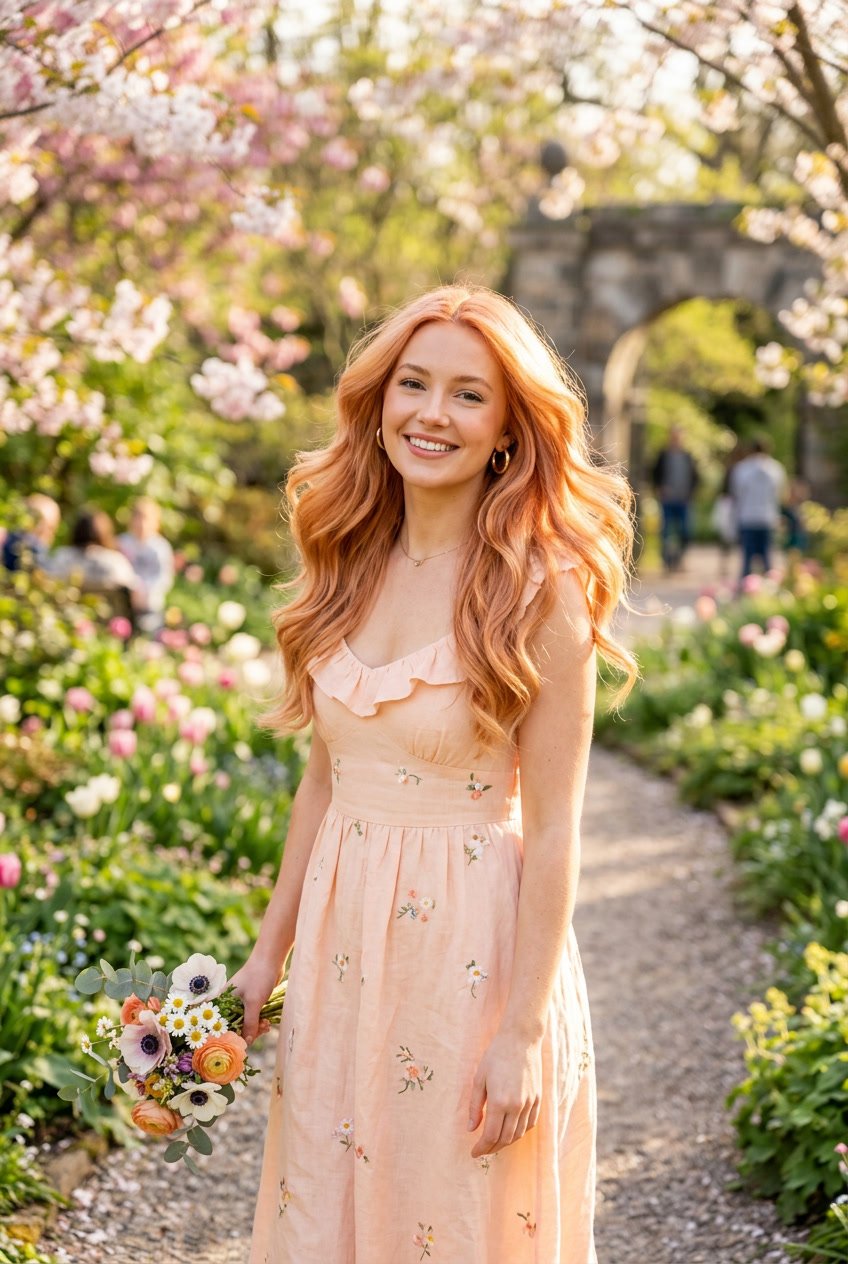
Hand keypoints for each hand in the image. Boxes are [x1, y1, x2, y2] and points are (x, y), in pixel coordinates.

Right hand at [229, 954, 282, 1046]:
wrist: (271, 959)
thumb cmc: (258, 977)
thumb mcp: (253, 1002)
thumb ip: (249, 1023)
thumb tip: (247, 1042)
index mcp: (223, 1002)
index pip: (222, 1026)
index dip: (231, 1035)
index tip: (242, 1043)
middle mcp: (229, 1003)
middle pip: (235, 1026)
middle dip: (248, 1032)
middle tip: (261, 1030)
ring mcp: (241, 1003)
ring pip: (246, 1023)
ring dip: (256, 1028)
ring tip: (266, 1025)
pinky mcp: (251, 1002)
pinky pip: (253, 1018)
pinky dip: (259, 1022)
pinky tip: (267, 1022)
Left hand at [468, 1030, 542, 1158]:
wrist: (521, 1039)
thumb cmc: (496, 1056)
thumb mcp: (479, 1078)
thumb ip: (475, 1106)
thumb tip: (471, 1129)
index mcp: (499, 1101)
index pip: (490, 1136)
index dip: (481, 1148)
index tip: (473, 1153)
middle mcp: (517, 1106)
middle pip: (505, 1139)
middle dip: (492, 1148)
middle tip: (482, 1150)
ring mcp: (529, 1103)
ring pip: (518, 1134)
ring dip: (506, 1142)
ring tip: (495, 1142)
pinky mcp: (538, 1099)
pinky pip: (530, 1124)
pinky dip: (520, 1132)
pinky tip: (511, 1131)